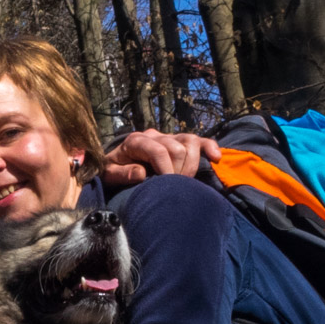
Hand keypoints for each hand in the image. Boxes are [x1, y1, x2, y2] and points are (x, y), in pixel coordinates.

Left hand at [101, 129, 222, 188]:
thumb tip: (141, 173)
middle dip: (178, 170)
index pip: (158, 150)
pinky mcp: (179, 141)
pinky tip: (216, 158)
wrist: (115, 163)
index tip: (167, 186)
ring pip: (190, 140)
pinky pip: (199, 140)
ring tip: (186, 181)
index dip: (166, 168)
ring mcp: (168, 137)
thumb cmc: (112, 170)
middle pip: (176, 147)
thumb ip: (121, 174)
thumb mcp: (108, 174)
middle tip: (174, 188)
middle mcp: (153, 135)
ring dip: (192, 163)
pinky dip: (209, 147)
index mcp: (135, 141)